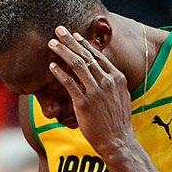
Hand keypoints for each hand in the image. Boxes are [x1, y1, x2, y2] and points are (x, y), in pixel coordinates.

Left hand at [47, 26, 134, 158]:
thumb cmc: (117, 122)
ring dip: (62, 52)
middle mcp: (108, 81)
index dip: (84, 44)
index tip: (74, 35)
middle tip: (58, 30)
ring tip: (51, 44)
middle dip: (70, 41)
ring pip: (77, 65)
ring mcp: (96, 92)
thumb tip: (102, 74)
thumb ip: (112, 83)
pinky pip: (69, 83)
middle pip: (86, 55)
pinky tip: (51, 66)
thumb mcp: (120, 97)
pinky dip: (59, 73)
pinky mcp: (85, 103)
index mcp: (117, 78)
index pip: (98, 56)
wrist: (118, 141)